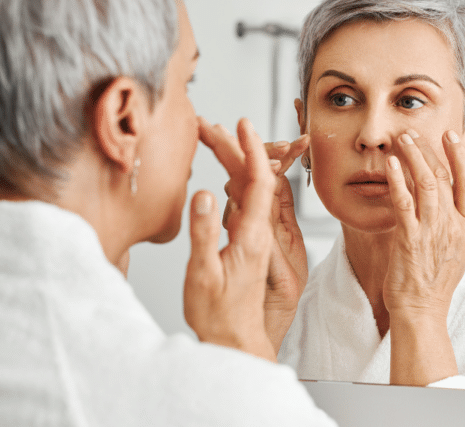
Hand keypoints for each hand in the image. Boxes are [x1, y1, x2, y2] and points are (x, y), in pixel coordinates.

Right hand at [183, 118, 276, 361]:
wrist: (234, 340)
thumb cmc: (217, 314)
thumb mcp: (204, 273)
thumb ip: (205, 233)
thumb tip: (206, 193)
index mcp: (253, 237)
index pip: (260, 183)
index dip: (252, 151)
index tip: (243, 124)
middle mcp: (258, 232)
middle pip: (254, 179)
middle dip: (235, 147)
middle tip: (211, 125)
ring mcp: (254, 237)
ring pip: (249, 189)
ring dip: (234, 161)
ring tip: (214, 137)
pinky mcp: (247, 242)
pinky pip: (245, 203)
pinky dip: (233, 181)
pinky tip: (223, 173)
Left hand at [383, 128, 464, 384]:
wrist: (422, 312)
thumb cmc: (432, 283)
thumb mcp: (452, 250)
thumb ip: (449, 224)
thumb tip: (443, 203)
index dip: (460, 156)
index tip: (450, 135)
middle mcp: (453, 227)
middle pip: (444, 177)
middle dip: (430, 150)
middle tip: (414, 131)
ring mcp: (432, 232)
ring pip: (427, 184)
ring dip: (414, 157)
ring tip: (403, 138)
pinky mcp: (410, 240)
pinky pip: (404, 204)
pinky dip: (397, 181)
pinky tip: (391, 165)